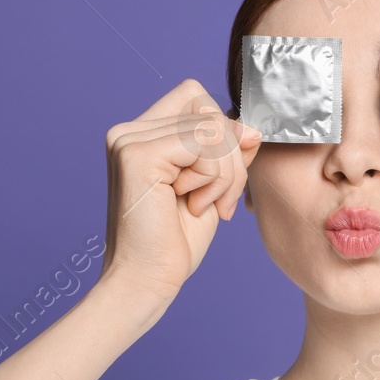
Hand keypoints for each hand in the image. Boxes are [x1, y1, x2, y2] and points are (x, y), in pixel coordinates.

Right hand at [97, 78, 261, 305]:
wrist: (147, 282)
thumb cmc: (175, 242)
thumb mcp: (213, 187)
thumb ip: (228, 152)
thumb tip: (250, 126)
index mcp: (142, 135)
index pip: (196, 97)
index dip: (223, 132)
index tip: (223, 179)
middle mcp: (129, 131)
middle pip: (209, 110)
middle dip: (230, 158)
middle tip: (218, 201)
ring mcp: (129, 140)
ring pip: (213, 128)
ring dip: (225, 174)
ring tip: (203, 206)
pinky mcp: (138, 155)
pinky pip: (205, 145)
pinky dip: (213, 179)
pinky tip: (192, 205)